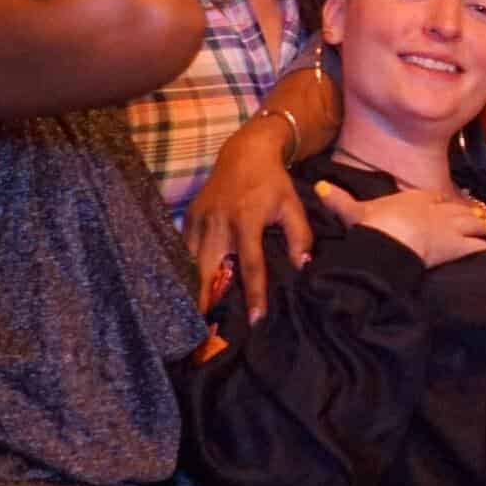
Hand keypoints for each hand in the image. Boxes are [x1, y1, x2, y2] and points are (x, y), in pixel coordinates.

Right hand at [187, 119, 313, 320]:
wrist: (245, 152)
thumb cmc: (273, 183)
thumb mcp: (292, 205)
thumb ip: (299, 236)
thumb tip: (303, 267)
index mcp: (247, 220)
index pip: (251, 265)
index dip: (254, 294)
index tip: (254, 320)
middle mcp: (219, 223)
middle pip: (207, 270)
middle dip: (204, 301)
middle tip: (202, 333)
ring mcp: (200, 220)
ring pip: (189, 263)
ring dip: (189, 289)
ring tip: (188, 319)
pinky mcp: (189, 217)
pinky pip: (182, 250)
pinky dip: (181, 270)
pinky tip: (181, 291)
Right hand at [317, 182, 485, 269]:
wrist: (389, 238)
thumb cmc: (374, 225)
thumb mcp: (355, 211)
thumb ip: (340, 200)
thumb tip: (320, 186)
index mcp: (416, 198)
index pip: (437, 200)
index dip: (446, 205)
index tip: (452, 207)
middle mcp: (438, 209)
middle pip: (462, 210)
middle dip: (474, 216)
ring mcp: (451, 226)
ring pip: (476, 224)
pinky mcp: (460, 245)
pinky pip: (484, 249)